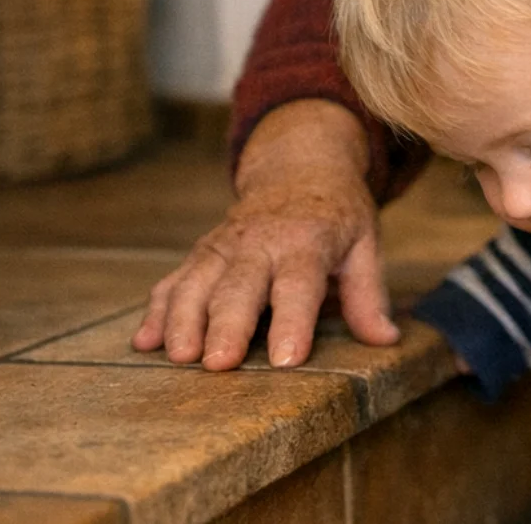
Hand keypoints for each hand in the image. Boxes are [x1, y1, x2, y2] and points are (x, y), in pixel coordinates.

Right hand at [131, 99, 399, 369]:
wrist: (300, 167)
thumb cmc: (337, 216)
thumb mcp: (365, 244)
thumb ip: (369, 295)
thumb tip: (386, 340)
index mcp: (307, 241)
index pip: (299, 284)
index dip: (292, 322)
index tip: (285, 359)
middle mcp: (259, 242)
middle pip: (239, 286)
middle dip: (227, 325)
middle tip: (218, 364)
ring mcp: (223, 245)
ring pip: (196, 282)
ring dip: (183, 319)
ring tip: (178, 357)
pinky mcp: (200, 252)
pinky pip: (173, 281)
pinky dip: (156, 310)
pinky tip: (143, 342)